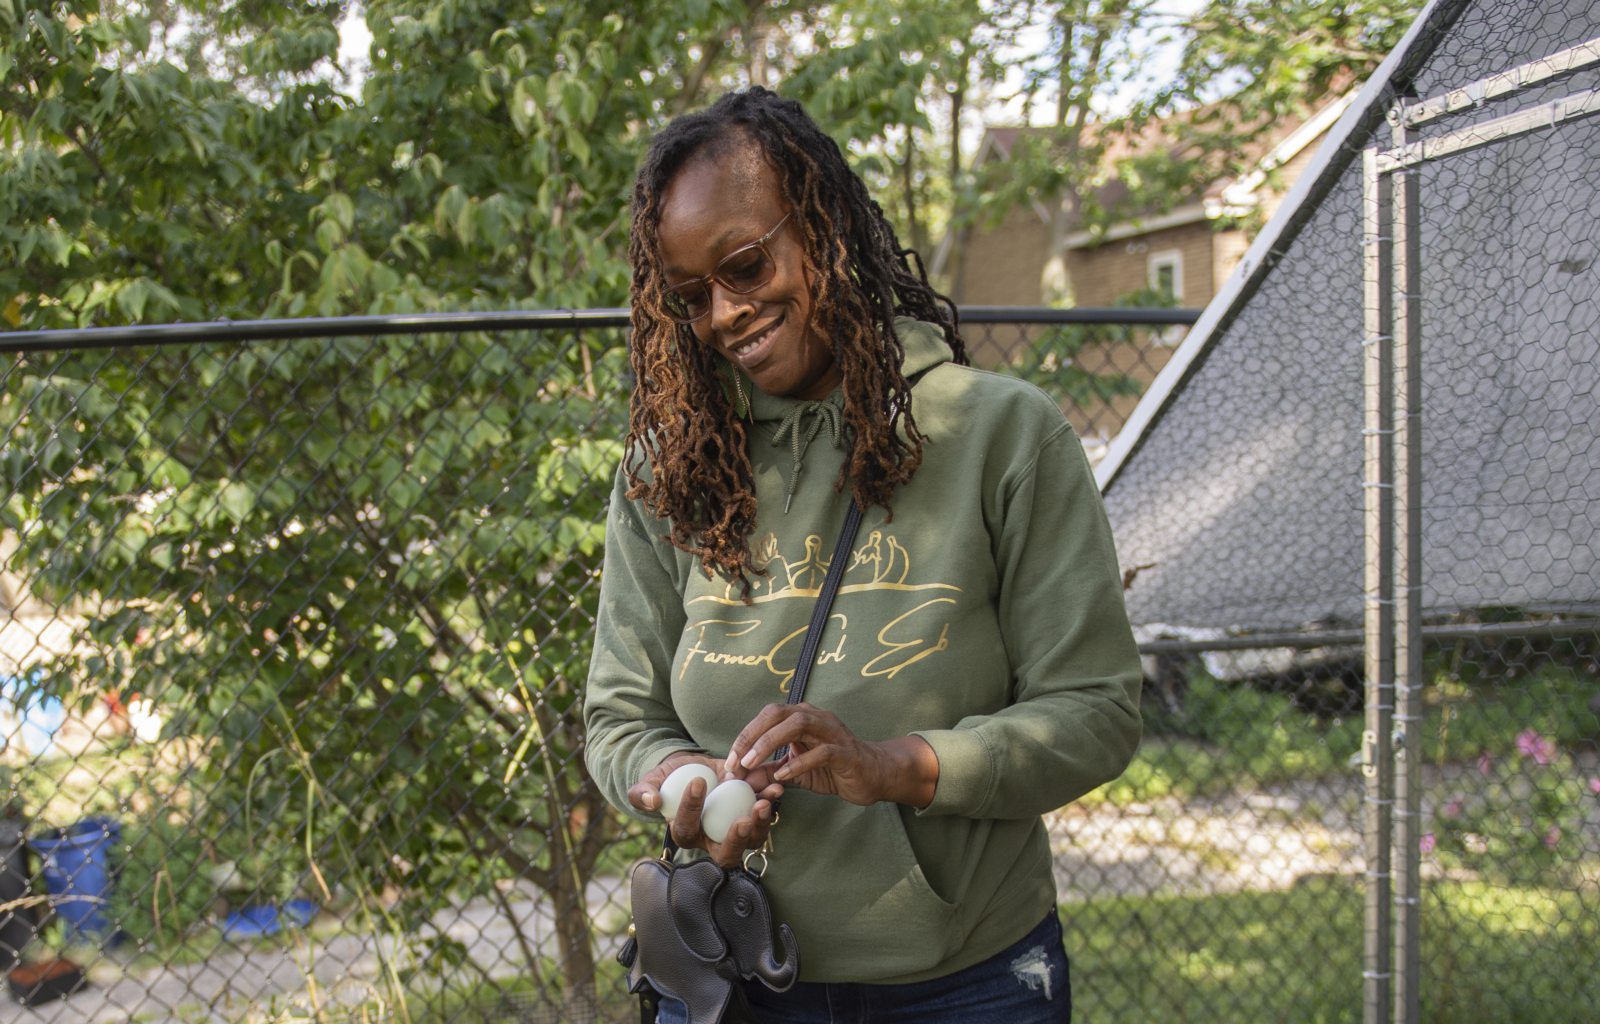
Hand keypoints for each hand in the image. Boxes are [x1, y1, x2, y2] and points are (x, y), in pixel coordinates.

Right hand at [630, 752, 783, 868]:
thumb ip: (643, 792)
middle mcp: (712, 839)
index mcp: (685, 833)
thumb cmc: (668, 779)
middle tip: (743, 820)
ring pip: (751, 841)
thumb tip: (652, 802)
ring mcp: (734, 829)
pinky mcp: (750, 814)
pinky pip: (764, 818)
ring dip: (760, 824)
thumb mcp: (651, 781)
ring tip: (764, 802)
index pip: (687, 828)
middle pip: (726, 854)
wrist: (693, 768)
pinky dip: (771, 804)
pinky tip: (775, 788)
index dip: (692, 808)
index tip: (698, 782)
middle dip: (736, 840)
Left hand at [723, 704, 938, 808]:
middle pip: (778, 712)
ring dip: (770, 743)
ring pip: (798, 724)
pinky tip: (784, 777)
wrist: (873, 775)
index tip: (730, 762)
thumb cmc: (832, 768)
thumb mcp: (795, 771)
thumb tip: (742, 778)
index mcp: (801, 717)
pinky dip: (799, 762)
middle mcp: (815, 717)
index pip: (767, 717)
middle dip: (753, 735)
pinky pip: (821, 751)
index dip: (745, 736)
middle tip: (737, 761)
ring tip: (754, 764)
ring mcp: (832, 732)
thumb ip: (770, 771)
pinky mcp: (845, 751)